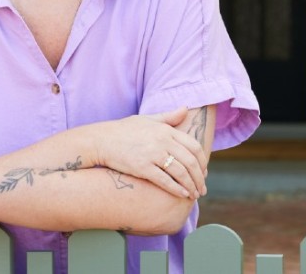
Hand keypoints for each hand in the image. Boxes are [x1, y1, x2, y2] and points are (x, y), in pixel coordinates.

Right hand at [90, 107, 206, 199]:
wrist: (102, 140)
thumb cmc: (124, 130)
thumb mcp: (148, 119)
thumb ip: (169, 116)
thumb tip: (186, 109)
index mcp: (166, 130)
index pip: (194, 146)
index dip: (202, 162)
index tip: (203, 172)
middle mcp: (163, 141)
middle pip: (190, 161)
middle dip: (199, 177)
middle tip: (202, 188)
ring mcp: (153, 154)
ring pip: (180, 172)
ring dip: (191, 186)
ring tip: (194, 194)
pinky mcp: (142, 167)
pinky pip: (165, 181)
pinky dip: (177, 189)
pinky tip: (183, 195)